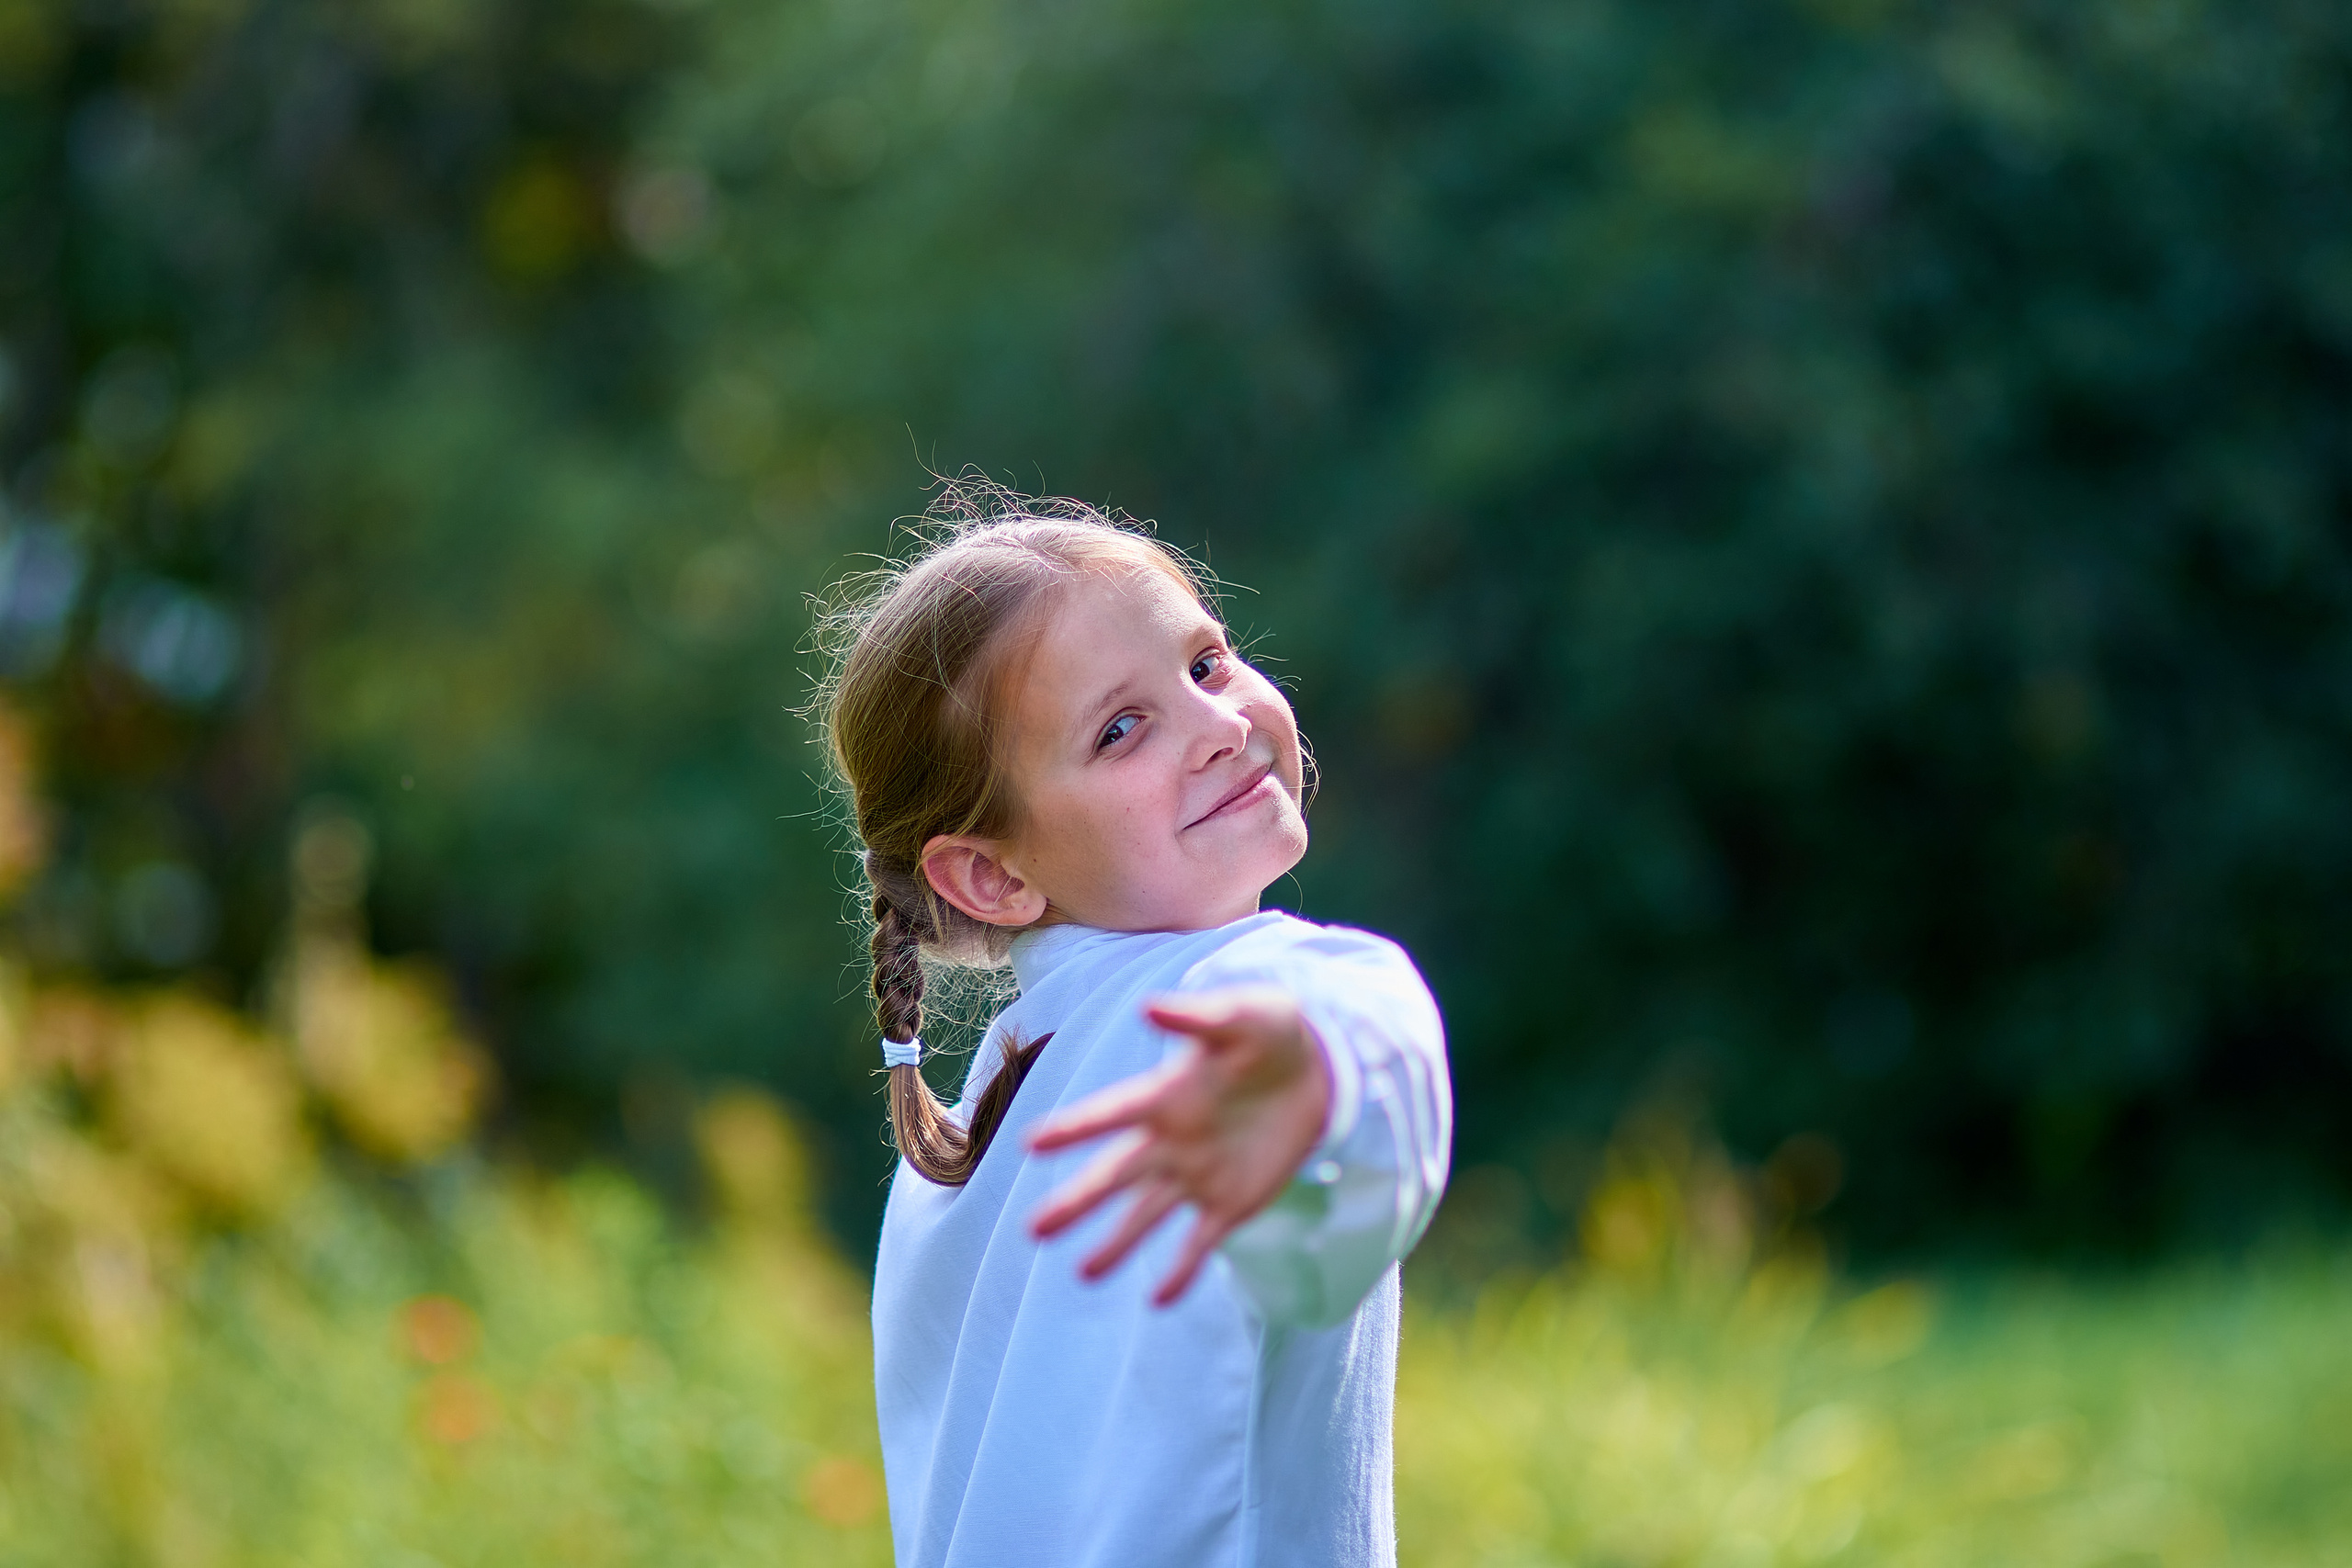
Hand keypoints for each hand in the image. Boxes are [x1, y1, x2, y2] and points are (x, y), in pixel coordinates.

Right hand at [1027, 985, 1330, 1305]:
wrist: (1316, 1070)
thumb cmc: (1267, 1031)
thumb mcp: (1242, 1016)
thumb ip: (1197, 1017)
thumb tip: (1148, 1006)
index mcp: (1164, 1095)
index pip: (1111, 1114)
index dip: (1074, 1128)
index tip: (1031, 1143)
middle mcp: (1169, 1141)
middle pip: (1116, 1175)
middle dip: (1077, 1201)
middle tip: (1034, 1230)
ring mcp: (1197, 1176)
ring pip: (1146, 1215)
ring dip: (1117, 1243)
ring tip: (1084, 1274)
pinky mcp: (1231, 1203)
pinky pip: (1200, 1241)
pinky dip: (1182, 1269)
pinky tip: (1160, 1300)